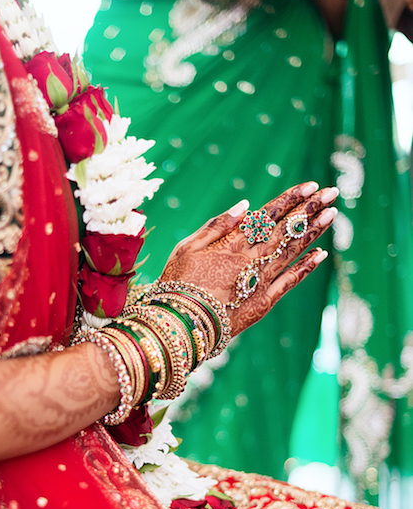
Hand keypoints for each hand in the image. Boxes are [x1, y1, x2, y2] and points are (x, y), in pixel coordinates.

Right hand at [160, 182, 337, 336]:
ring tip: (332, 214)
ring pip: (293, 251)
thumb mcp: (187, 247)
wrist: (180, 323)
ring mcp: (261, 281)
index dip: (291, 199)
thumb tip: (246, 206)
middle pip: (286, 229)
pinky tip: (321, 253)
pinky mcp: (264, 302)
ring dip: (314, 231)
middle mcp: (251, 258)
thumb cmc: (177, 283)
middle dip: (310, 209)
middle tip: (331, 192)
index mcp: (232, 243)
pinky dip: (306, 266)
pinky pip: (291, 281)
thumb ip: (216, 226)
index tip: (310, 185)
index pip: (268, 215)